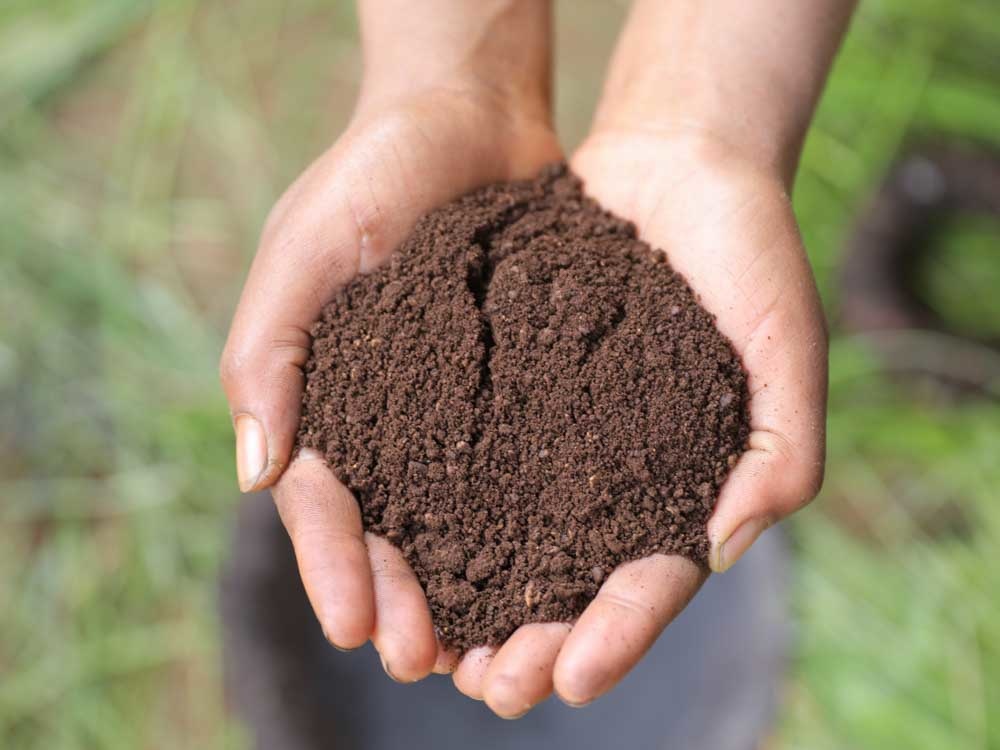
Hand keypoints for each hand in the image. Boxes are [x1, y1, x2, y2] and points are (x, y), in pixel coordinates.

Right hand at [220, 81, 559, 678]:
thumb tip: (252, 475)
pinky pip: (527, 467)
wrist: (470, 115)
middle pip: (392, 532)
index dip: (334, 568)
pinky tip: (556, 574)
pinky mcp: (522, 390)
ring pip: (460, 521)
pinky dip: (533, 525)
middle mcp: (390, 419)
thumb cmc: (372, 172)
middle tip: (431, 664)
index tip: (357, 627)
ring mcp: (458, 409)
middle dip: (404, 599)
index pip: (323, 503)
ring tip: (492, 652)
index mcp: (323, 399)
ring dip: (470, 589)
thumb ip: (268, 355)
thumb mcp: (306, 250)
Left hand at [453, 128, 827, 714]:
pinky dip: (434, 503)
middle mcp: (613, 470)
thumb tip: (718, 548)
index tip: (574, 679)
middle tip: (488, 690)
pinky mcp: (505, 384)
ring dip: (470, 598)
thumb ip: (783, 454)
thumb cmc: (749, 252)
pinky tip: (398, 544)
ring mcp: (556, 430)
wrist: (678, 159)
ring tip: (430, 651)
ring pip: (505, 532)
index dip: (617, 635)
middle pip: (568, 579)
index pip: (651, 581)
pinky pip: (463, 449)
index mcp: (684, 482)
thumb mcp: (786, 346)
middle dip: (531, 641)